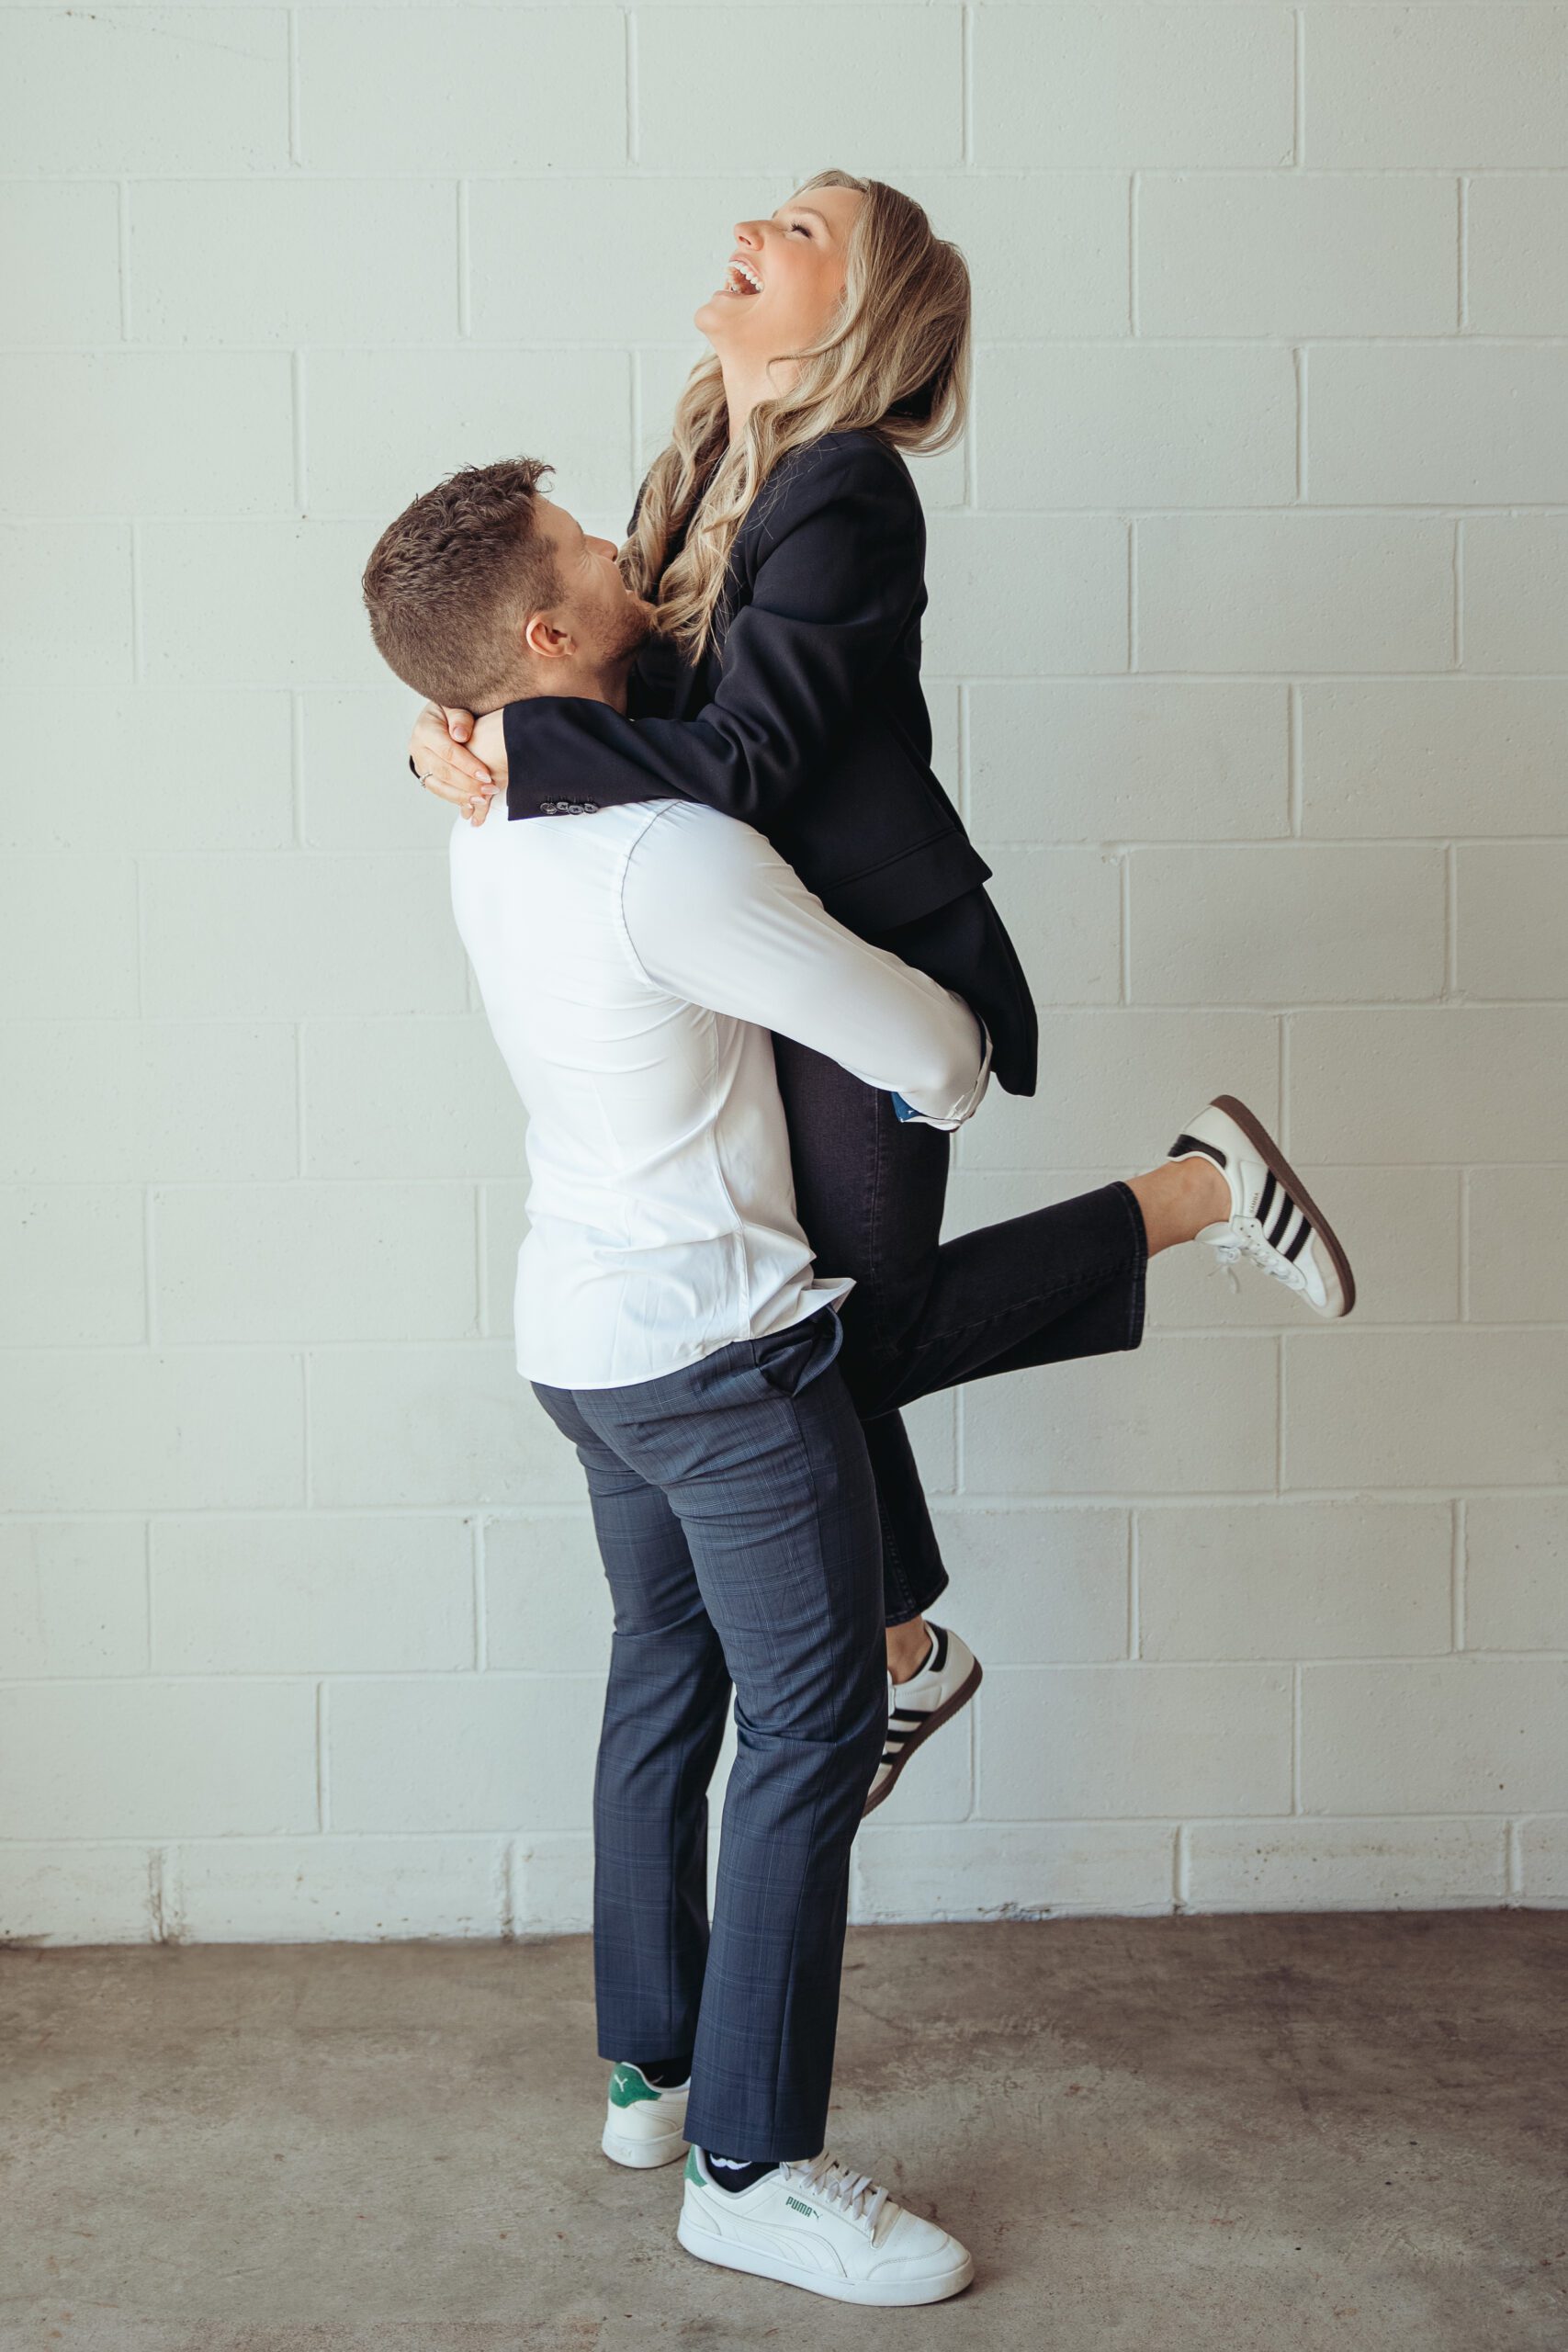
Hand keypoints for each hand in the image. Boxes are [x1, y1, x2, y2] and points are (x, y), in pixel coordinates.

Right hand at [409, 703, 507, 826]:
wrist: (439, 718)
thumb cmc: (451, 711)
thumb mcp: (456, 707)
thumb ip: (460, 718)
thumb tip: (460, 735)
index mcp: (424, 729)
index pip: (447, 751)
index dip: (467, 765)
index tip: (487, 774)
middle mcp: (417, 748)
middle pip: (443, 771)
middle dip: (468, 784)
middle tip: (489, 789)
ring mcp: (419, 763)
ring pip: (438, 786)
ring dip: (461, 795)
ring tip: (482, 800)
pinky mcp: (425, 774)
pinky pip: (439, 790)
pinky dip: (455, 798)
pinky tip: (471, 801)